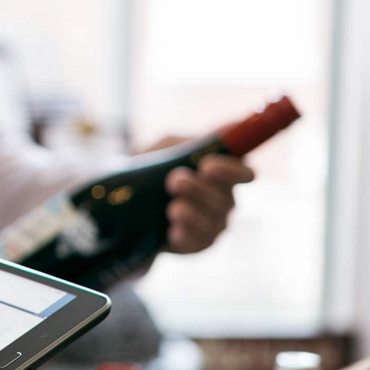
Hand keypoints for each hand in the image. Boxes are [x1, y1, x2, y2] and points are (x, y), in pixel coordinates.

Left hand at [144, 135, 255, 253]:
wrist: (124, 199)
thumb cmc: (152, 167)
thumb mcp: (168, 146)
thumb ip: (196, 139)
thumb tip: (233, 125)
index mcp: (222, 173)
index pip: (244, 174)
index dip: (232, 171)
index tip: (207, 166)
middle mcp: (224, 200)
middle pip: (226, 199)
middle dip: (199, 190)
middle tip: (174, 181)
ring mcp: (212, 224)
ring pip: (213, 222)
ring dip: (192, 213)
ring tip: (172, 207)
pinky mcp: (196, 244)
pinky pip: (199, 243)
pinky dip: (185, 235)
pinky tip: (172, 229)